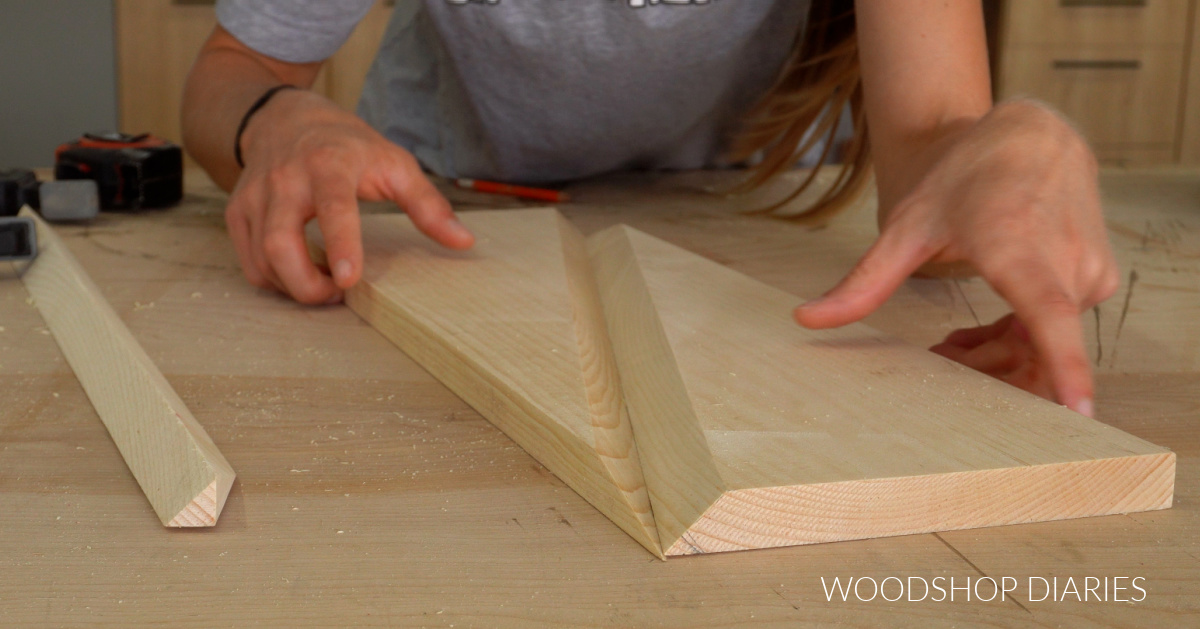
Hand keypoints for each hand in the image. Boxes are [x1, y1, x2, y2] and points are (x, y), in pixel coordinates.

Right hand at [226, 89, 473, 303]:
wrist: (284, 117)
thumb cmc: (347, 144)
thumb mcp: (394, 164)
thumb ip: (428, 205)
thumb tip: (463, 242)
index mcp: (329, 164)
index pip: (332, 207)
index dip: (341, 244)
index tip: (348, 279)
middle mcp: (285, 180)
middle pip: (280, 243)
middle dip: (306, 285)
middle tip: (338, 294)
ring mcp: (256, 196)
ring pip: (262, 258)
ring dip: (293, 286)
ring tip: (325, 284)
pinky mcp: (238, 211)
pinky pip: (249, 260)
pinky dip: (274, 279)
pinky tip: (300, 273)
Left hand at [795, 100, 1118, 415]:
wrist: (1030, 135)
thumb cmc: (966, 177)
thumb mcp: (907, 227)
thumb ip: (864, 281)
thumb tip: (806, 318)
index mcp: (1017, 247)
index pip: (1049, 316)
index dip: (1066, 367)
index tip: (1079, 412)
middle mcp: (1064, 261)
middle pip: (1031, 349)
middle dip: (984, 373)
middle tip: (940, 363)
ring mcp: (1089, 272)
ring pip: (1045, 345)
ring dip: (996, 357)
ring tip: (953, 346)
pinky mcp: (1098, 279)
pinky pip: (1059, 330)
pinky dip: (1019, 340)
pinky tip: (980, 336)